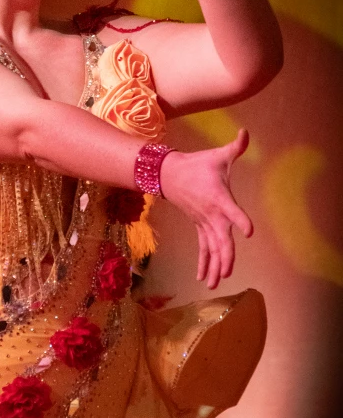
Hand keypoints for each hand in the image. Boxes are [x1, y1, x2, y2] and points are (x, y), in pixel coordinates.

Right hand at [159, 129, 252, 289]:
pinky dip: (205, 263)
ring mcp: (204, 223)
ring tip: (216, 285)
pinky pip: (204, 248)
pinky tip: (207, 279)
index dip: (241, 219)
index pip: (232, 210)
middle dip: (224, 257)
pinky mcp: (200, 226)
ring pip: (210, 249)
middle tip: (228, 273)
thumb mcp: (218, 155)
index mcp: (219, 198)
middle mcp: (211, 215)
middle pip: (219, 240)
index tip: (249, 231)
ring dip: (213, 266)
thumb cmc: (198, 164)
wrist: (169, 174)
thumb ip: (235, 147)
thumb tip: (245, 132)